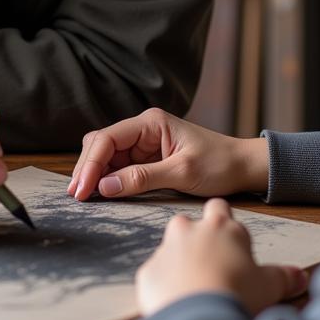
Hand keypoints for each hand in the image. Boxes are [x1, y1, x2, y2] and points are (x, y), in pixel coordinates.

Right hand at [68, 107, 267, 200]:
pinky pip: (119, 166)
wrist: (243, 167)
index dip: (91, 164)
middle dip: (87, 168)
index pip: (108, 138)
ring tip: (83, 197)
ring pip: (106, 155)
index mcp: (151, 122)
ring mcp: (144, 143)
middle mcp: (144, 128)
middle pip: (101, 144)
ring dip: (94, 174)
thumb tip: (104, 187)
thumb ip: (142, 178)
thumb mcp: (182, 173)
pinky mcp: (147, 158)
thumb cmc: (219, 165)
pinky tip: (100, 193)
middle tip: (76, 196)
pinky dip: (107, 179)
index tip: (82, 189)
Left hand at [136, 198, 308, 316]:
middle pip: (187, 222)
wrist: (200, 319)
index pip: (220, 208)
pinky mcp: (147, 273)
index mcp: (222, 228)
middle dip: (195, 238)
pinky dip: (162, 286)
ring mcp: (166, 250)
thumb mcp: (268, 286)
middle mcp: (190, 231)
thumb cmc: (237, 295)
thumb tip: (300, 277)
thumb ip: (283, 277)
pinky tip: (175, 304)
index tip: (227, 237)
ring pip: (169, 248)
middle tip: (210, 264)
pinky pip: (154, 275)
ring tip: (192, 286)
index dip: (223, 220)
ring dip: (177, 261)